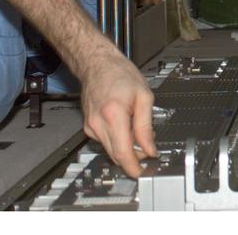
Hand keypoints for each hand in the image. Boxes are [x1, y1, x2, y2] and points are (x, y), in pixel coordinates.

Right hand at [77, 47, 158, 177]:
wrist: (97, 64)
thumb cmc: (119, 74)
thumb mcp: (144, 96)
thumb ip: (146, 126)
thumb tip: (150, 148)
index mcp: (113, 115)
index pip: (122, 152)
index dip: (133, 166)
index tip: (142, 172)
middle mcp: (98, 124)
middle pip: (115, 154)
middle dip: (133, 157)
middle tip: (147, 150)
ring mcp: (90, 126)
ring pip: (109, 149)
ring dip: (125, 149)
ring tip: (138, 132)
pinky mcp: (88, 126)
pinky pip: (104, 141)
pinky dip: (117, 140)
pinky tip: (124, 127)